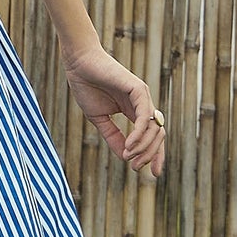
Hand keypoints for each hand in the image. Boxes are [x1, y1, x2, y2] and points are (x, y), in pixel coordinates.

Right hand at [61, 41, 166, 179]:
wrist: (78, 64)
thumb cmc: (87, 86)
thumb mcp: (99, 119)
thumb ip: (113, 136)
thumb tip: (126, 157)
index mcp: (134, 110)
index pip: (152, 136)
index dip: (154, 155)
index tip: (147, 172)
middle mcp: (143, 104)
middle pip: (158, 135)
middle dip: (151, 155)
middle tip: (137, 168)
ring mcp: (143, 96)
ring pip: (154, 128)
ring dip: (144, 148)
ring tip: (130, 158)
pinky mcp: (139, 90)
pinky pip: (145, 117)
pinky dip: (139, 134)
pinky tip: (130, 146)